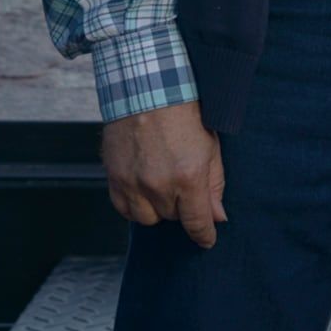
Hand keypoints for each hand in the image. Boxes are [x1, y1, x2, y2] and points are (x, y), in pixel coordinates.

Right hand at [103, 101, 226, 246]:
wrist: (146, 89)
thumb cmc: (184, 114)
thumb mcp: (210, 147)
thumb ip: (214, 185)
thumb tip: (217, 217)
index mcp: (188, 177)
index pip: (197, 222)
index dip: (204, 235)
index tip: (207, 240)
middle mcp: (158, 185)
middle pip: (173, 218)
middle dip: (181, 206)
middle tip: (183, 182)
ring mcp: (133, 183)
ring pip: (147, 218)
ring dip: (158, 207)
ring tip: (162, 183)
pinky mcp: (113, 178)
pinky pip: (124, 210)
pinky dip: (135, 204)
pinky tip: (142, 186)